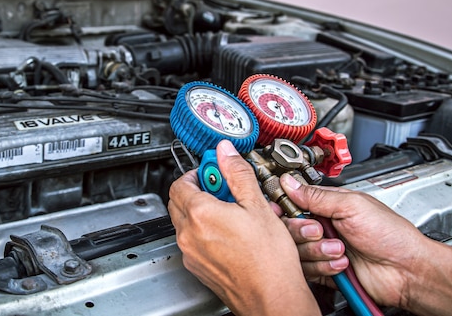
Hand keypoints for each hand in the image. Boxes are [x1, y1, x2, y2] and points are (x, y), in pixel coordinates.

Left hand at [168, 140, 319, 315]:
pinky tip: (228, 232)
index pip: (181, 181)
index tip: (215, 169)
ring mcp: (191, 253)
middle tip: (221, 187)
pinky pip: (192, 240)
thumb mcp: (258, 206)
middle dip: (197, 188)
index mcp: (200, 214)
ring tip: (229, 209)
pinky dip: (203, 230)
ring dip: (199, 209)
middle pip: (178, 200)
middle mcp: (188, 234)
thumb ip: (238, 174)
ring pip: (184, 221)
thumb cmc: (269, 261)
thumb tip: (226, 153)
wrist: (273, 299)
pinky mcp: (197, 267)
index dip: (198, 171)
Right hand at [278, 174, 428, 308]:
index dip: (285, 208)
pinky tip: (341, 264)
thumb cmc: (390, 235)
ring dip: (318, 250)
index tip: (284, 211)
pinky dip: (323, 267)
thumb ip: (317, 196)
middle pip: (290, 228)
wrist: (406, 271)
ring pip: (297, 250)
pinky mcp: (324, 270)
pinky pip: (307, 270)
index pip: (294, 203)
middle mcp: (324, 226)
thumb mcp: (352, 206)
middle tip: (320, 231)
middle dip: (303, 231)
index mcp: (329, 205)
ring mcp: (323, 249)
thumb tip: (290, 182)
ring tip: (340, 249)